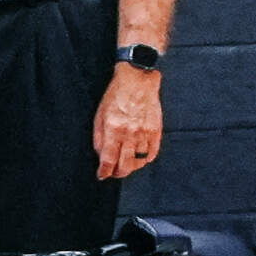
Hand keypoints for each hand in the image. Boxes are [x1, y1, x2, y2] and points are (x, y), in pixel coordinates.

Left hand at [94, 62, 163, 180]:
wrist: (137, 80)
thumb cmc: (116, 96)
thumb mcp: (99, 116)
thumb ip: (99, 138)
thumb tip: (101, 156)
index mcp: (113, 129)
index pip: (108, 160)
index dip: (104, 172)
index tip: (102, 175)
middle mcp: (130, 133)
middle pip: (125, 165)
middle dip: (118, 173)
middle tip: (114, 173)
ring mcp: (145, 132)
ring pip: (139, 161)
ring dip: (132, 167)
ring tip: (126, 165)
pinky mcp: (156, 130)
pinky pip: (152, 152)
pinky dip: (146, 159)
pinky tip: (140, 158)